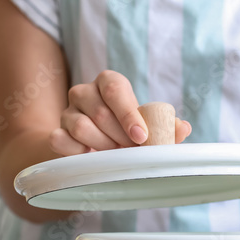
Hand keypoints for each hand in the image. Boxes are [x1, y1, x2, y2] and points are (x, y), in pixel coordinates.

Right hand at [50, 71, 191, 154]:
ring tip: (115, 154)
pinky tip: (92, 157)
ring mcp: (67, 112)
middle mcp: (84, 92)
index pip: (115, 90)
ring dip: (102, 146)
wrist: (98, 142)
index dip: (129, 114)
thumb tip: (182, 128)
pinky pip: (60, 140)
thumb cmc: (127, 129)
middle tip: (132, 151)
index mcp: (108, 82)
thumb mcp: (147, 124)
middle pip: (99, 112)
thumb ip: (166, 125)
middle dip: (119, 137)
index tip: (141, 136)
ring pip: (80, 127)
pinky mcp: (57, 131)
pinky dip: (78, 152)